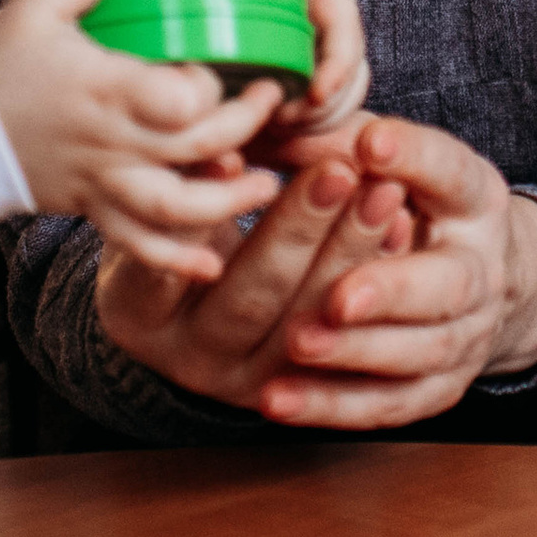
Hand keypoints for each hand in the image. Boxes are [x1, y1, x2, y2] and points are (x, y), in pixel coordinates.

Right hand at [0, 0, 282, 278]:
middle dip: (247, 126)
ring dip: (230, 201)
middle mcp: (111, 141)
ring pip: (178, 207)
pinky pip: (139, 244)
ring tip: (266, 185)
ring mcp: (103, 182)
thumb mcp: (36, 1)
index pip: (180, 98)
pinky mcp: (92, 208)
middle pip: (197, 147)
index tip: (211, 66)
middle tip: (270, 102)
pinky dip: (177, 260)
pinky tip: (211, 265)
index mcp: (104, 87)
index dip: (208, 84)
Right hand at [94, 147, 413, 404]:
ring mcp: (245, 383)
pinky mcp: (302, 388)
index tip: (243, 162)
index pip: (168, 267)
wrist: (195, 298)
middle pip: (249, 296)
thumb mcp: (167, 198)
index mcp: (135, 312)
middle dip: (299, 229)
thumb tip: (230, 148)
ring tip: (384, 191)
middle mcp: (186, 358)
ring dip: (350, 253)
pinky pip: (347, 342)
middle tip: (339, 170)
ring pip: (307, 323)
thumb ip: (191, 177)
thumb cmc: (177, 220)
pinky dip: (374, 282)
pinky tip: (401, 233)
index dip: (206, 215)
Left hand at [184, 0, 370, 130]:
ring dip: (315, 117)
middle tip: (282, 118)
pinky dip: (307, 124)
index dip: (338, 66)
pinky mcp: (316, 74)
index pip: (344, 27)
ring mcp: (328, 49)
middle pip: (353, 70)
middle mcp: (334, 20)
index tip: (315, 96)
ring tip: (274, 121)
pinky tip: (275, 123)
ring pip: (345, 96)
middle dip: (325, 102)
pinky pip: (327, 108)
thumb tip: (242, 19)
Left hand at [262, 118, 536, 429]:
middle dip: (391, 289)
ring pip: (418, 352)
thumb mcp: (391, 157)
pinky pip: (387, 405)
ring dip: (357, 353)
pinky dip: (332, 406)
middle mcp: (481, 269)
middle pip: (447, 285)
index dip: (414, 158)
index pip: (451, 174)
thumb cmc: (412, 199)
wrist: (478, 278)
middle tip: (339, 295)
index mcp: (473, 197)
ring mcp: (466, 335)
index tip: (370, 142)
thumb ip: (339, 137)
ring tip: (298, 344)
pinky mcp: (437, 388)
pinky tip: (276, 400)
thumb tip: (269, 118)